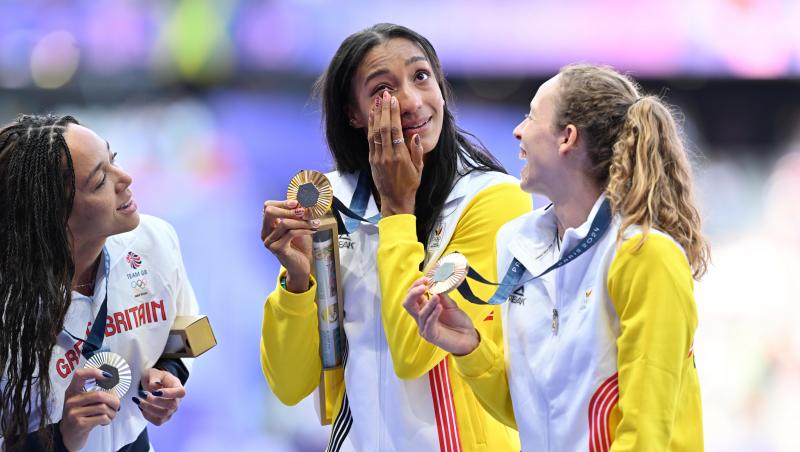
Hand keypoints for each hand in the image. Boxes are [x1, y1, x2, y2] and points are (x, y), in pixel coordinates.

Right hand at [60, 368, 120, 450]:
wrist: (68, 436)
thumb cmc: (80, 416)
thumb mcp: (82, 403)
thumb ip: (93, 394)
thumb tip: (114, 386)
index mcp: (72, 391)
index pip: (79, 374)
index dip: (94, 372)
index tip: (108, 376)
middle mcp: (71, 401)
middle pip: (99, 395)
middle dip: (114, 401)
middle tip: (117, 406)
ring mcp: (74, 413)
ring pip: (103, 407)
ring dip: (112, 413)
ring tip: (110, 416)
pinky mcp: (79, 424)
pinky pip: (102, 418)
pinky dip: (108, 420)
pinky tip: (104, 422)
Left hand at [133, 368, 185, 425]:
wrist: (153, 384)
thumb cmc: (155, 378)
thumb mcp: (154, 373)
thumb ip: (154, 378)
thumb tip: (154, 387)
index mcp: (178, 387)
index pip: (180, 392)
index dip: (169, 394)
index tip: (155, 392)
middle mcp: (177, 400)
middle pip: (171, 405)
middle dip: (154, 401)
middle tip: (142, 394)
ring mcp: (171, 410)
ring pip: (163, 414)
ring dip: (148, 408)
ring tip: (138, 400)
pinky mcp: (164, 418)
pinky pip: (158, 421)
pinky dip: (147, 416)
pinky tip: (142, 407)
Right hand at [261, 199, 317, 291]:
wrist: (301, 266)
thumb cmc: (299, 246)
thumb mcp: (298, 226)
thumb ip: (297, 214)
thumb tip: (304, 199)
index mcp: (267, 226)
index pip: (268, 207)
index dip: (282, 202)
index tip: (297, 203)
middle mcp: (265, 233)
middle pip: (270, 212)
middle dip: (290, 210)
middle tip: (305, 212)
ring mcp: (269, 242)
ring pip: (284, 223)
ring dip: (302, 221)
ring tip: (314, 223)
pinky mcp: (277, 249)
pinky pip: (291, 233)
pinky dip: (304, 229)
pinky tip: (313, 230)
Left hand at [368, 90, 423, 215]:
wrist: (395, 199)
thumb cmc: (410, 184)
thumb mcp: (419, 168)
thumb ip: (417, 151)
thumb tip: (416, 134)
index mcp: (400, 157)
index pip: (395, 130)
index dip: (394, 114)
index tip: (393, 100)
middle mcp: (387, 156)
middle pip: (384, 128)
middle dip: (384, 110)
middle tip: (384, 95)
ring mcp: (378, 158)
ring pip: (375, 132)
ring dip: (375, 115)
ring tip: (376, 101)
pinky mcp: (372, 160)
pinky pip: (370, 140)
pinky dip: (370, 126)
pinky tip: (371, 116)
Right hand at [403, 278, 479, 355]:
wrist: (469, 336)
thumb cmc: (459, 321)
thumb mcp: (450, 304)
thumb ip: (442, 295)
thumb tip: (436, 283)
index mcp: (424, 308)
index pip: (412, 295)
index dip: (416, 286)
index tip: (426, 279)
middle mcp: (421, 317)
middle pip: (407, 304)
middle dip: (413, 293)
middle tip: (424, 286)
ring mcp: (424, 327)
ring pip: (420, 313)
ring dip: (429, 303)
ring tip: (437, 297)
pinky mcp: (430, 336)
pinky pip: (428, 324)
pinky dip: (433, 314)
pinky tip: (439, 307)